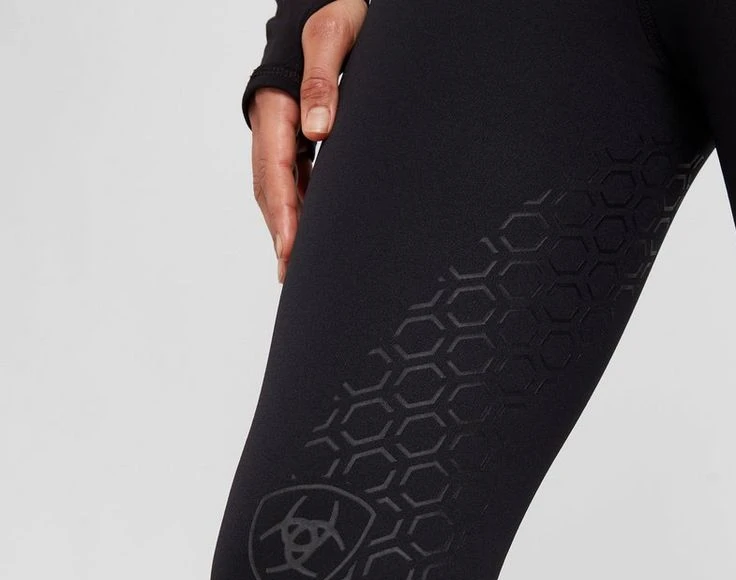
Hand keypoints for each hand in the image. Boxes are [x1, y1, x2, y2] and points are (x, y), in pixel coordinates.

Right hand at [249, 0, 368, 282]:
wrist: (339, 5)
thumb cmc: (341, 14)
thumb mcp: (334, 34)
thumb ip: (322, 79)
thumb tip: (316, 131)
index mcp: (277, 101)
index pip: (274, 168)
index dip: (282, 212)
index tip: (290, 248)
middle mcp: (276, 121)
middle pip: (271, 186)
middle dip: (281, 232)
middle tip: (291, 275)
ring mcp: (287, 130)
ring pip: (281, 187)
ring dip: (288, 227)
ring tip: (296, 268)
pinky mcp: (303, 136)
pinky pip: (297, 178)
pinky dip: (302, 209)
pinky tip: (312, 236)